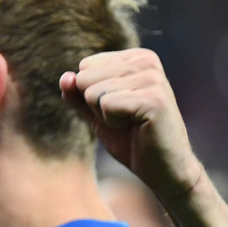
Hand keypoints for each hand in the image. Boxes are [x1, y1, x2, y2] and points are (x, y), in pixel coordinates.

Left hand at [59, 48, 202, 203]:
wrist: (162, 168)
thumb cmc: (131, 140)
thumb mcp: (96, 113)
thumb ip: (77, 94)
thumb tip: (64, 76)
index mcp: (135, 57)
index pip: (85, 67)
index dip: (92, 96)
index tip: (119, 108)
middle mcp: (146, 61)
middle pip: (85, 78)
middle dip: (96, 106)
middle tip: (125, 119)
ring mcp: (152, 77)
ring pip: (93, 93)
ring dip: (105, 116)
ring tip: (131, 123)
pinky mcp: (153, 98)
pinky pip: (107, 105)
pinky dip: (113, 123)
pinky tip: (136, 127)